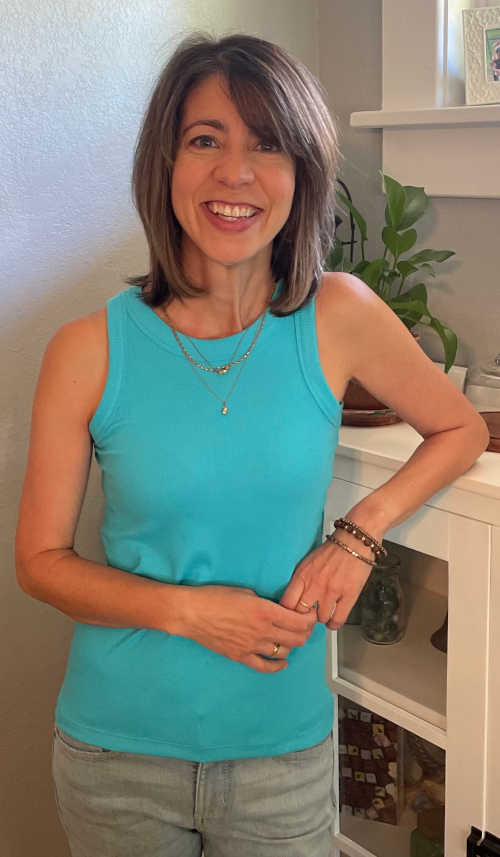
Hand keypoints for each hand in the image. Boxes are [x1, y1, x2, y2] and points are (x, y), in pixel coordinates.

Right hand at [178, 584, 317, 672]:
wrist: (192, 613)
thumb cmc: (214, 597)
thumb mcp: (246, 592)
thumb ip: (265, 603)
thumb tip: (276, 609)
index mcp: (265, 611)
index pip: (299, 621)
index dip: (309, 620)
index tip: (310, 616)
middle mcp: (262, 630)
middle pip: (297, 639)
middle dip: (305, 633)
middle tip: (305, 627)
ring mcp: (252, 646)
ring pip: (284, 652)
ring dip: (291, 646)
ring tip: (291, 639)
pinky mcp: (241, 656)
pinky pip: (265, 666)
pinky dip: (277, 666)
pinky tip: (282, 662)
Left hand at [279, 534, 376, 630]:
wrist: (354, 541)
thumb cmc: (332, 551)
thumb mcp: (308, 563)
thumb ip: (300, 581)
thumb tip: (293, 599)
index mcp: (302, 575)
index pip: (286, 603)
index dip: (288, 614)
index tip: (291, 616)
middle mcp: (314, 584)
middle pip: (301, 614)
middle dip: (304, 618)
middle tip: (308, 618)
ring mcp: (331, 591)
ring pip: (320, 618)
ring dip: (322, 619)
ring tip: (323, 615)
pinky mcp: (348, 595)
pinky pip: (338, 618)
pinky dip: (334, 623)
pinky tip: (333, 621)